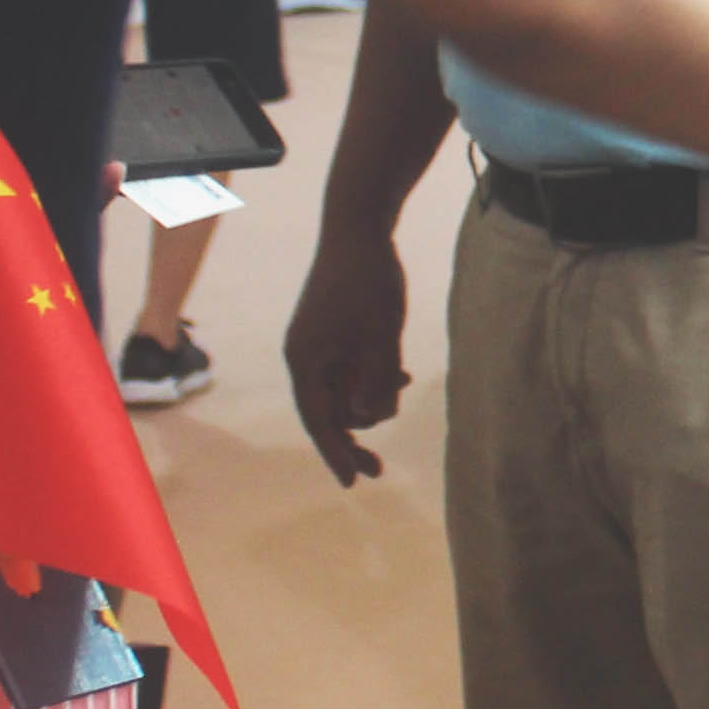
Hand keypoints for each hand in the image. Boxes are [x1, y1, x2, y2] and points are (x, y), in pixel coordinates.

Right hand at [279, 230, 411, 486]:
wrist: (359, 224)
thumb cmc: (369, 280)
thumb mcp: (382, 336)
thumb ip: (379, 380)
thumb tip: (371, 417)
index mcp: (306, 361)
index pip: (319, 421)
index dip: (336, 455)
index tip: (353, 484)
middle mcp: (305, 356)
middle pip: (330, 411)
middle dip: (358, 431)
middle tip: (379, 469)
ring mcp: (317, 342)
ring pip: (344, 390)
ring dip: (371, 397)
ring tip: (402, 383)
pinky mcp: (332, 329)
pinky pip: (350, 368)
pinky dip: (372, 375)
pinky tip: (401, 374)